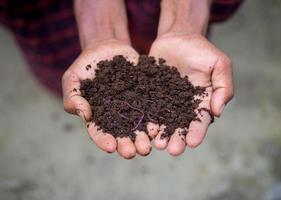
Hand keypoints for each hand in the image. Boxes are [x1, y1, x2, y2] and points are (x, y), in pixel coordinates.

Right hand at [62, 40, 151, 158]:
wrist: (106, 48)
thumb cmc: (85, 65)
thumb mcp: (72, 79)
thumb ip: (73, 97)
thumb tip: (84, 115)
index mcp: (97, 116)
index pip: (99, 132)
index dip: (104, 140)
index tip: (111, 147)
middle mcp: (116, 115)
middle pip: (122, 134)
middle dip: (127, 145)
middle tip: (133, 153)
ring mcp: (132, 106)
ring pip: (138, 126)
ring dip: (143, 137)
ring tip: (148, 146)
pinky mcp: (144, 95)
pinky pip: (151, 108)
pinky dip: (155, 118)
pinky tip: (158, 126)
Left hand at [149, 32, 233, 155]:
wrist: (178, 37)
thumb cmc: (202, 50)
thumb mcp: (220, 64)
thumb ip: (223, 87)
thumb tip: (218, 111)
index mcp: (202, 101)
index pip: (201, 120)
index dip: (197, 132)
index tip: (192, 143)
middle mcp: (184, 105)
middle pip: (181, 126)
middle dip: (177, 138)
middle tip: (173, 150)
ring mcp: (167, 101)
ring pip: (163, 121)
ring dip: (161, 134)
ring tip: (157, 144)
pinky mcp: (152, 95)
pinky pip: (148, 108)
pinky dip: (147, 119)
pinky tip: (144, 129)